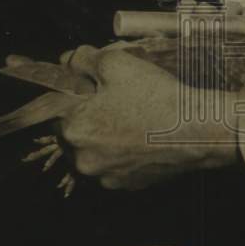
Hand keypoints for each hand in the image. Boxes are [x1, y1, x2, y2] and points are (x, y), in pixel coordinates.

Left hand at [57, 42, 238, 189]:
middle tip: (111, 101)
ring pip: (91, 151)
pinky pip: (113, 166)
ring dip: (100, 138)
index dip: (66, 95)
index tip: (82, 89)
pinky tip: (141, 137)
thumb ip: (82, 59)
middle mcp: (82, 159)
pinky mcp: (126, 186)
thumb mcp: (116, 63)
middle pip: (69, 133)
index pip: (48, 110)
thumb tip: (67, 61)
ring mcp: (104, 177)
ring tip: (129, 120)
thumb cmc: (155, 95)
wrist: (197, 130)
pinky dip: (121, 153)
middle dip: (84, 117)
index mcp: (74, 128)